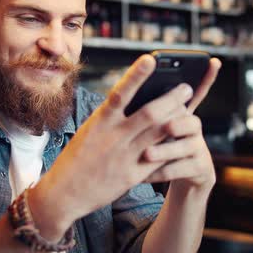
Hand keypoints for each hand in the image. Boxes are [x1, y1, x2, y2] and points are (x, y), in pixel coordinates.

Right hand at [29, 54, 195, 235]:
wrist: (63, 193)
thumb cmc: (77, 158)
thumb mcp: (89, 131)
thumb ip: (112, 117)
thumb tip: (137, 100)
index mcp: (99, 122)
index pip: (120, 92)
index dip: (136, 75)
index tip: (151, 59)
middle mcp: (113, 137)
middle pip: (149, 113)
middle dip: (171, 99)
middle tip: (186, 87)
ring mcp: (124, 157)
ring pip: (158, 134)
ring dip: (176, 119)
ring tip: (189, 107)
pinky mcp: (132, 176)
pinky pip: (158, 159)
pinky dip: (171, 146)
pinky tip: (182, 138)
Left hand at [141, 58, 221, 191]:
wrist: (177, 177)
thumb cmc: (158, 145)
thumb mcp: (151, 128)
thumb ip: (146, 111)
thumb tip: (127, 91)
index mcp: (182, 113)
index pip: (197, 91)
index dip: (207, 77)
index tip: (214, 62)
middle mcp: (194, 127)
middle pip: (190, 120)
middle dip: (177, 122)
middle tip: (166, 126)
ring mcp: (199, 148)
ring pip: (186, 146)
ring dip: (164, 150)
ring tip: (146, 154)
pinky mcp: (201, 168)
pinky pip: (181, 169)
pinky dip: (160, 172)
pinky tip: (144, 176)